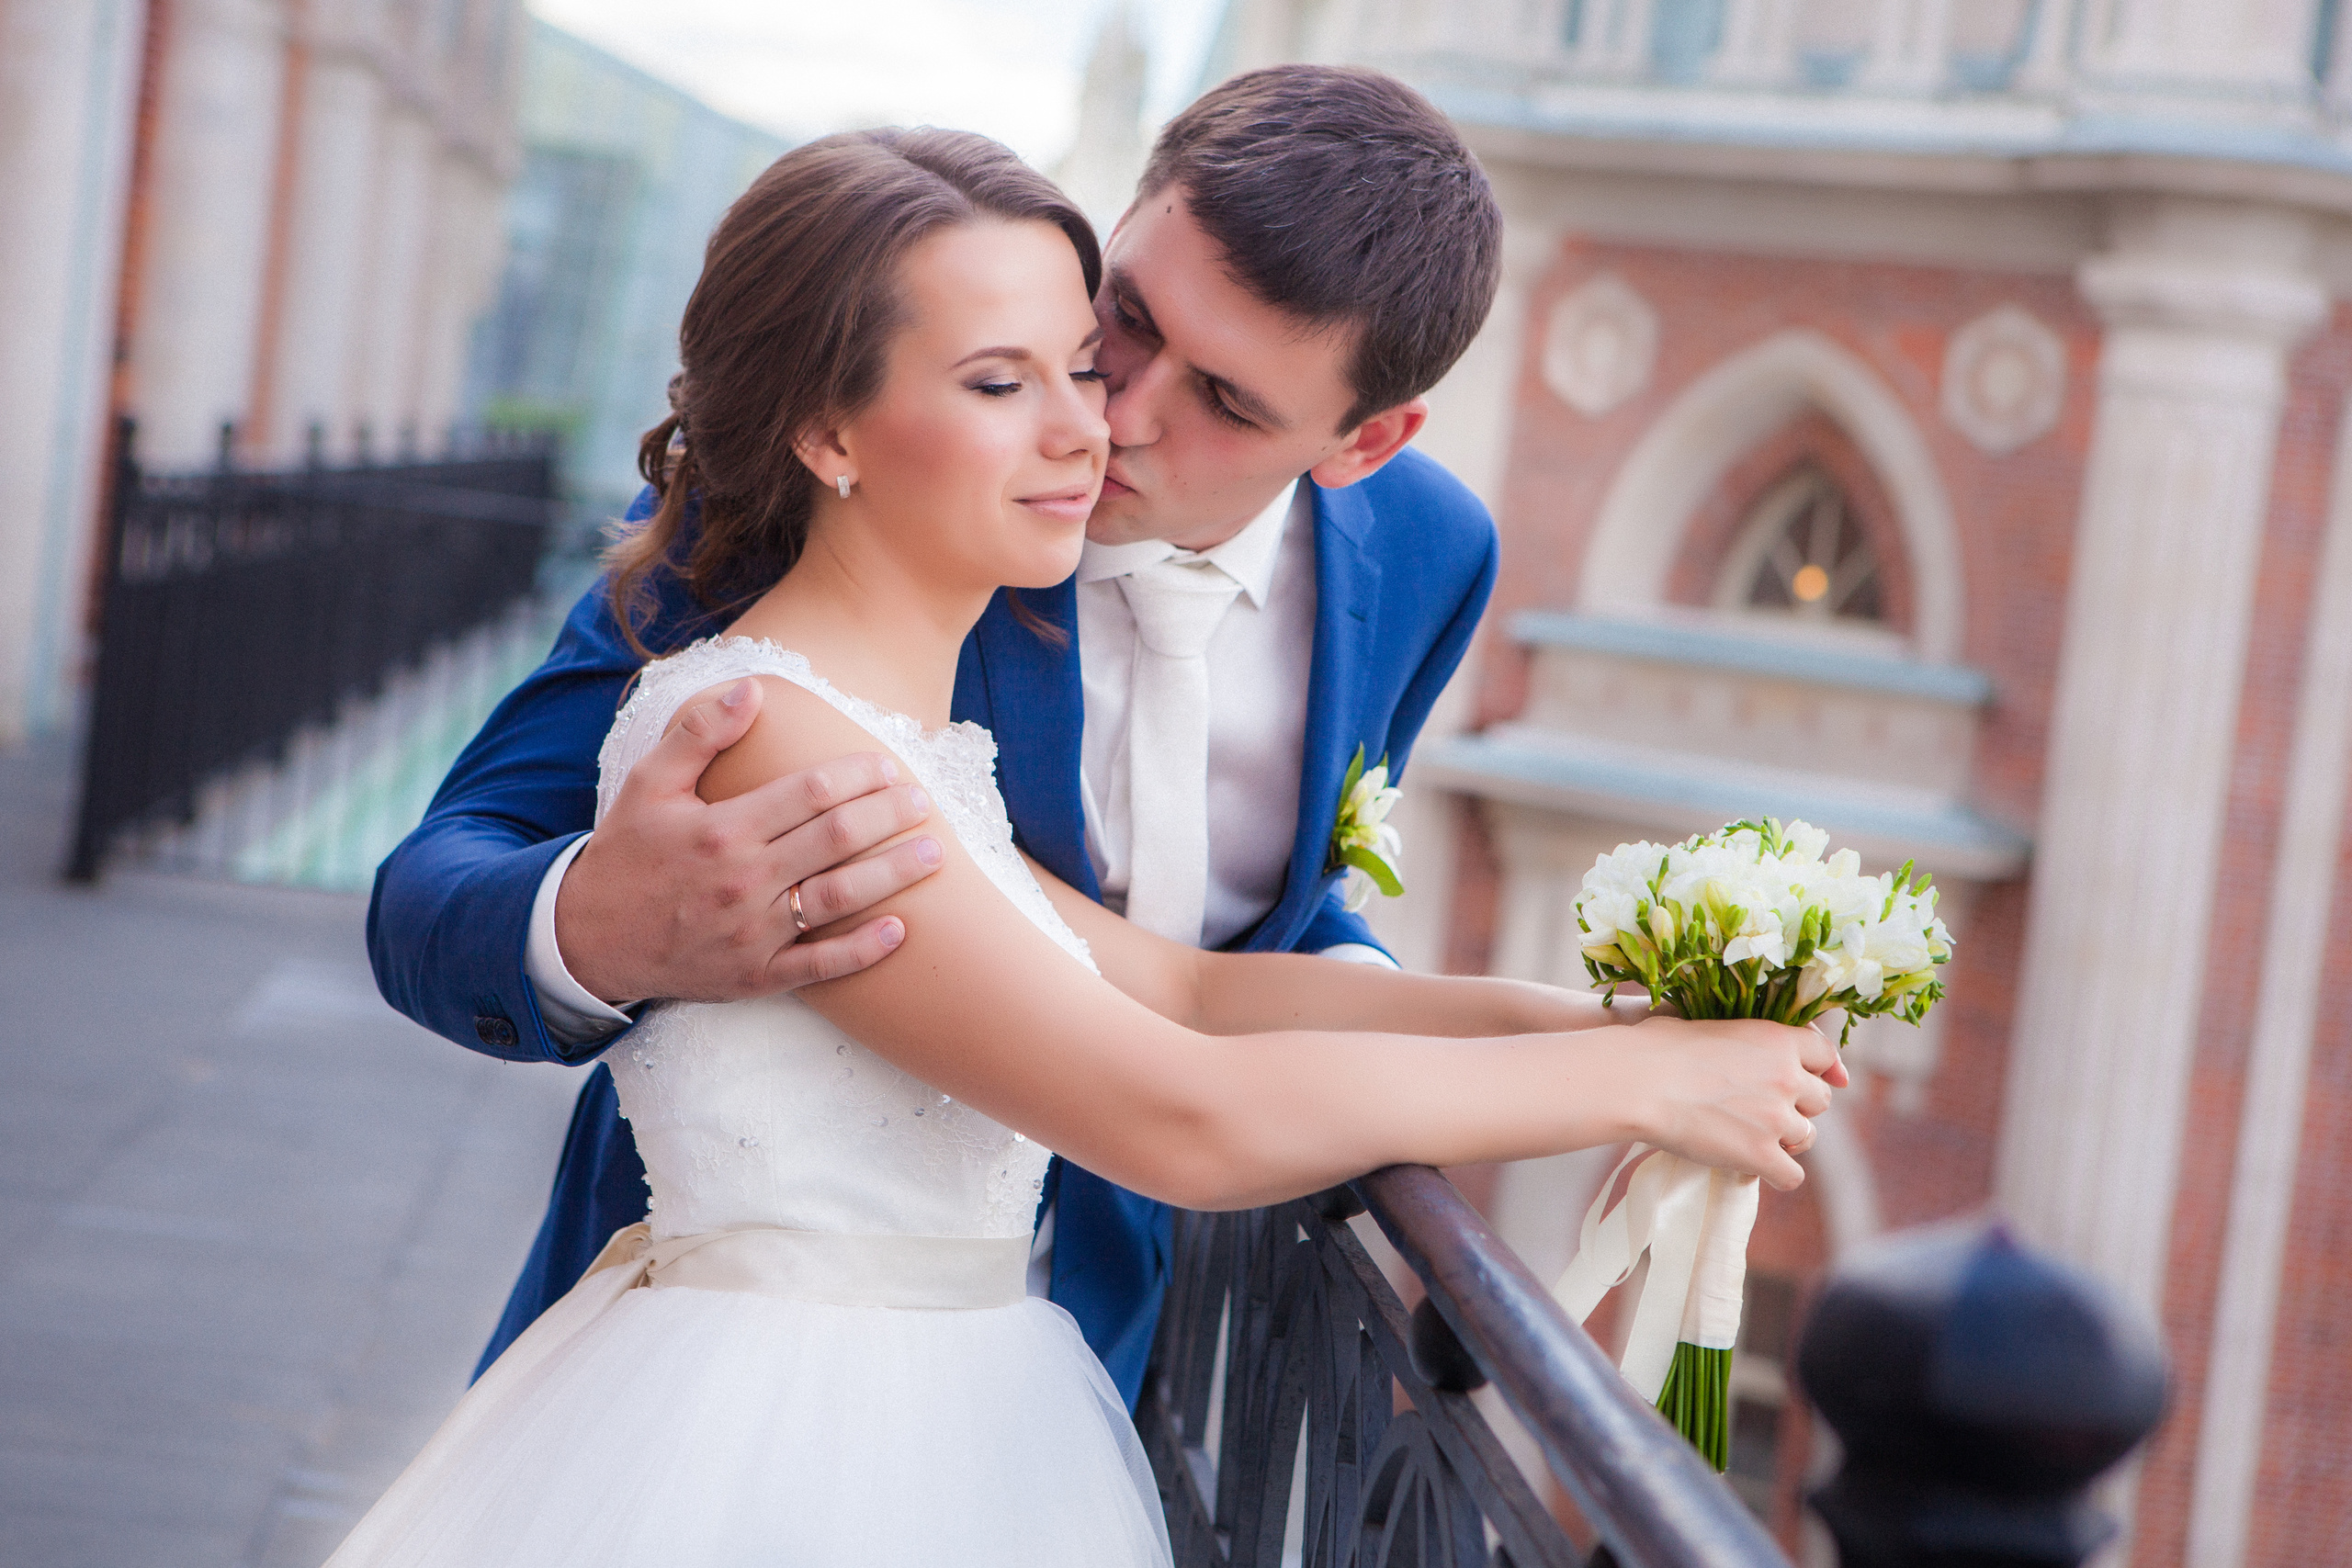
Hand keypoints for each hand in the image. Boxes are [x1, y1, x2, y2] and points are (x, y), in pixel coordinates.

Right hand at [556, 678, 943, 1002]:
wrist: (585, 940)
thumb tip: (753, 687)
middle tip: (923, 801)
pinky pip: (819, 967)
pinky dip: (862, 951)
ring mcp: (751, 934)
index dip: (857, 775)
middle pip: (836, 840)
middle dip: (887, 816)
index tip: (888, 765)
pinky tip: (900, 931)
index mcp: (722, 830)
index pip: (809, 793)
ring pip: (839, 900)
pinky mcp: (754, 977)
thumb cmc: (625, 853)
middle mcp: (742, 882)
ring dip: (892, 875)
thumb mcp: (647, 783)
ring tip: (934, 853)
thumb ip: (700, 732)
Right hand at [1623, 1016, 1844, 1191]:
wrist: (1638, 1082)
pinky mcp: (1762, 1155)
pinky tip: (1754, 1168)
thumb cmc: (1657, 1048)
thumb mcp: (1711, 1026)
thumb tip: (1743, 1059)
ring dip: (1785, 1140)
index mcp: (1778, 1038)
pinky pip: (1792, 1175)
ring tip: (1752, 1139)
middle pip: (1821, 1100)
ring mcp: (1778, 1118)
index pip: (1825, 1054)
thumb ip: (1744, 1042)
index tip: (1815, 1080)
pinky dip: (1777, 1175)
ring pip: (1807, 1137)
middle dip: (1798, 1106)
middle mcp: (1788, 1077)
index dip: (1821, 1069)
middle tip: (1766, 1112)